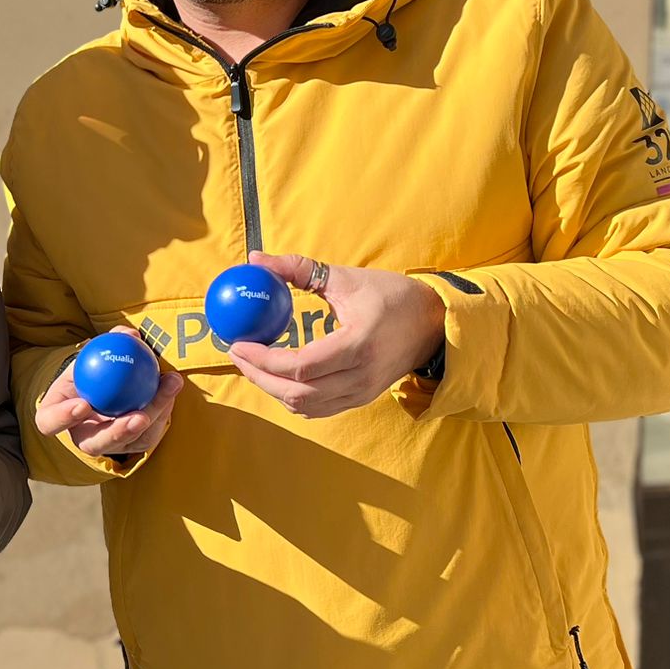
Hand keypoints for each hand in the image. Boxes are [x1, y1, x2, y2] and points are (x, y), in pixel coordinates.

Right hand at [35, 327, 183, 459]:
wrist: (103, 385)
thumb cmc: (90, 367)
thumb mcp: (90, 353)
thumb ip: (107, 343)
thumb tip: (129, 334)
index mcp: (55, 416)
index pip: (50, 422)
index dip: (63, 418)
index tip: (83, 404)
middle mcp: (81, 437)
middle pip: (96, 444)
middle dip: (118, 433)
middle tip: (139, 417)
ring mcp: (107, 446)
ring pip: (130, 441)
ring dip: (153, 415)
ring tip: (169, 387)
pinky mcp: (131, 447)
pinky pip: (149, 435)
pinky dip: (163, 411)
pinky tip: (172, 387)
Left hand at [228, 251, 445, 419]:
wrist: (433, 326)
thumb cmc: (392, 296)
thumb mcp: (346, 278)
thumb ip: (299, 269)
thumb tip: (255, 259)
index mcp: (359, 344)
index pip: (301, 366)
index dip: (263, 360)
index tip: (238, 343)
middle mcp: (361, 376)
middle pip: (297, 393)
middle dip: (259, 376)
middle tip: (236, 353)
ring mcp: (361, 392)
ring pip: (304, 406)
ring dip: (272, 388)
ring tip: (252, 364)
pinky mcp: (360, 399)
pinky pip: (317, 409)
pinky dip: (291, 396)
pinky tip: (277, 376)